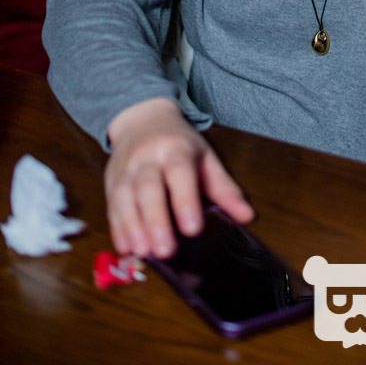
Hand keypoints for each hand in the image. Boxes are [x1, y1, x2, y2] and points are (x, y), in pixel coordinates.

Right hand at [105, 98, 253, 257]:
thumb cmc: (179, 143)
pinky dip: (117, 229)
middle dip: (155, 221)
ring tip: (143, 252)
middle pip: (148, 188)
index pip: (180, 173)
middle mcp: (147, 158)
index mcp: (175, 149)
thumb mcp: (205, 157)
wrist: (142, 120)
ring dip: (133, 227)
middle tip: (165, 251)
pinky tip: (125, 248)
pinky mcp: (111, 183)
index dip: (185, 200)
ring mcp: (126, 170)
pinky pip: (111, 207)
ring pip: (125, 198)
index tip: (193, 229)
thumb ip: (224, 188)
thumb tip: (247, 216)